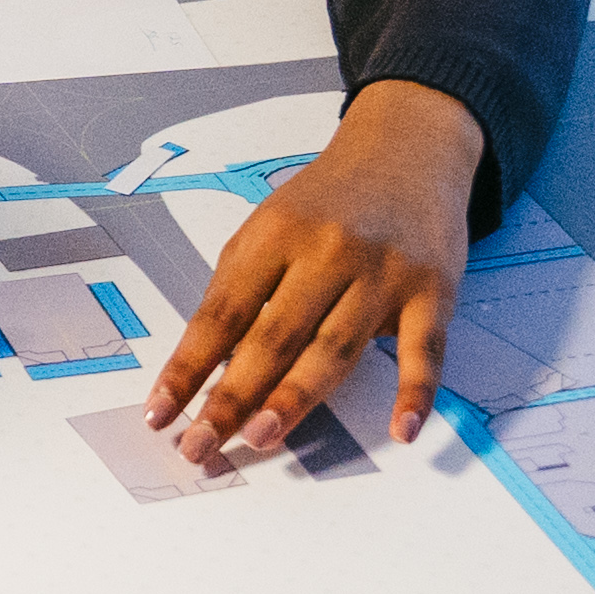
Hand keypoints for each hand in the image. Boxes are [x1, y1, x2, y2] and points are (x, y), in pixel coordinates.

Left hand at [152, 78, 485, 457]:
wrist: (409, 147)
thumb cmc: (329, 200)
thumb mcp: (270, 226)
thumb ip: (242, 291)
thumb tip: (206, 370)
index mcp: (276, 234)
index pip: (222, 313)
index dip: (187, 366)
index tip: (160, 413)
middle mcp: (328, 251)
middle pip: (274, 336)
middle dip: (232, 397)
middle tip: (200, 446)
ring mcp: (383, 272)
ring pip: (336, 348)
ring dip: (296, 398)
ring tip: (260, 438)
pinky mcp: (433, 290)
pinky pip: (425, 350)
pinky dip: (416, 392)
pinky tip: (402, 430)